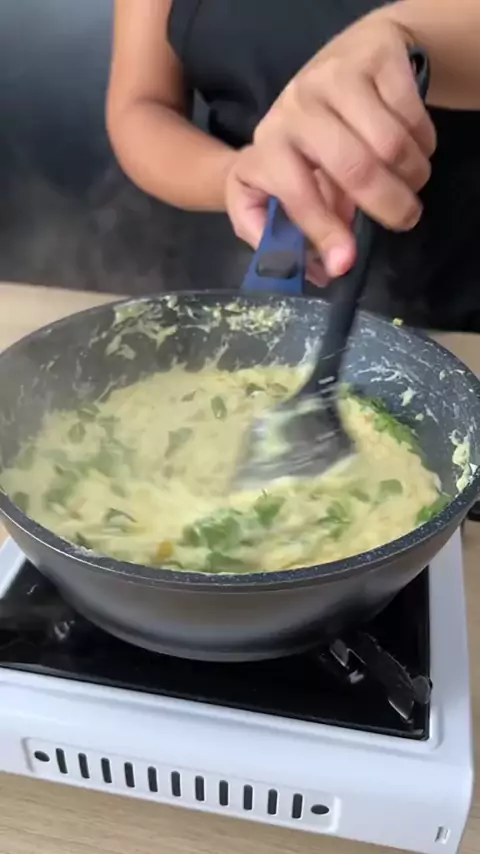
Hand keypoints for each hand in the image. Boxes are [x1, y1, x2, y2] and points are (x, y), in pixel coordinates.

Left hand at [225, 13, 435, 278]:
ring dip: (412, 174)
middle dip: (388, 205)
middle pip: (355, 168)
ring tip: (409, 181)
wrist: (342, 62)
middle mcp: (297, 107)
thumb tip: (326, 272)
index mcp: (269, 145)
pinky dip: (424, 143)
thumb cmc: (311, 140)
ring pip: (392, 144)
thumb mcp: (288, 182)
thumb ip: (296, 231)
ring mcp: (336, 77)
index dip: (323, 232)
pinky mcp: (376, 58)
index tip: (346, 262)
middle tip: (405, 220)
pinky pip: (414, 116)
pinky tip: (414, 147)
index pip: (297, 194)